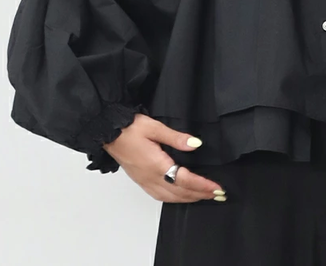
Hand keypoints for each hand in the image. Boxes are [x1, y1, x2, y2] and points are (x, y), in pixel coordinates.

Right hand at [102, 114, 226, 202]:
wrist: (107, 132)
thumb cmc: (129, 128)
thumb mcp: (155, 127)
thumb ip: (176, 137)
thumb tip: (195, 144)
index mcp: (155, 165)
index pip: (184, 180)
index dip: (202, 185)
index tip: (217, 188)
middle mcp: (150, 178)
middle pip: (179, 192)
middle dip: (200, 195)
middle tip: (218, 194)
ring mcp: (144, 181)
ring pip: (170, 197)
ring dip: (189, 198)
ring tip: (204, 196)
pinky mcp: (140, 180)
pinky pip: (160, 196)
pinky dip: (174, 198)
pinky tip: (181, 195)